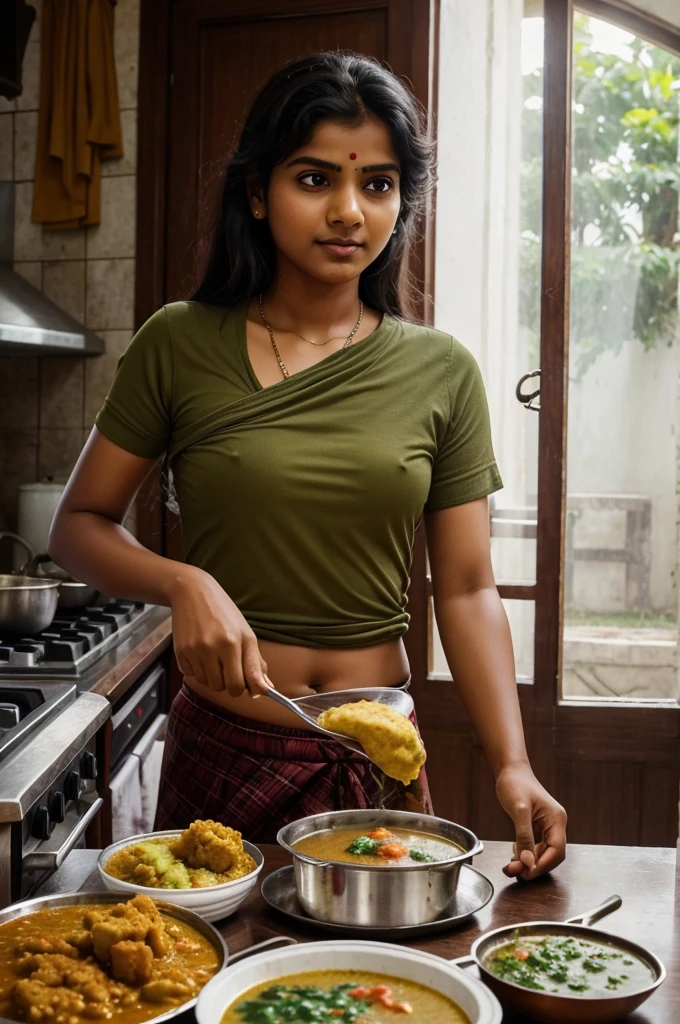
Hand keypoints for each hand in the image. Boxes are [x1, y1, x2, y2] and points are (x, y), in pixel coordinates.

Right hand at [169, 567, 273, 697]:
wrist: (192, 592)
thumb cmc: (224, 613)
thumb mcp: (246, 634)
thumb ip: (256, 664)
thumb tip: (266, 689)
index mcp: (232, 643)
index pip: (238, 685)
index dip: (245, 689)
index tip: (248, 685)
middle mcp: (211, 648)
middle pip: (222, 688)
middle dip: (228, 683)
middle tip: (230, 666)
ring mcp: (193, 651)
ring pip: (207, 684)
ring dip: (213, 677)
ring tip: (215, 657)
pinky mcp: (179, 652)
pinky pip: (191, 676)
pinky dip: (198, 670)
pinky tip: (202, 653)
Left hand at [496, 762, 566, 880]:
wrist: (510, 770)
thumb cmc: (515, 783)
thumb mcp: (518, 809)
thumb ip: (524, 836)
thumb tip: (527, 862)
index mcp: (557, 819)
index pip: (557, 850)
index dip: (543, 864)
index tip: (527, 872)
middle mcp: (555, 825)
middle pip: (551, 855)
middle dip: (534, 866)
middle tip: (515, 872)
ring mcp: (547, 827)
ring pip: (543, 854)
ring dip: (528, 863)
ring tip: (512, 866)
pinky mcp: (538, 828)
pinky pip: (535, 848)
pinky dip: (525, 855)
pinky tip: (515, 855)